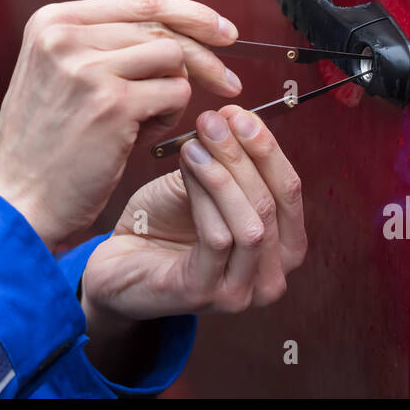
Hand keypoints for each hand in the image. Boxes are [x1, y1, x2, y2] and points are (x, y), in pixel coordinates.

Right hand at [0, 0, 243, 248]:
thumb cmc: (46, 145)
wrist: (17, 199)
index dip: (190, 13)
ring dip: (176, 90)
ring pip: (173, 58)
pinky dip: (171, 115)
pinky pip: (175, 93)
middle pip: (162, 28)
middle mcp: (66, 36)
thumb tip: (180, 31)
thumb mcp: (59, 74)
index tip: (221, 29)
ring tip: (150, 118)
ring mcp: (88, 68)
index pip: (140, 0)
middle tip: (228, 81)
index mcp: (53, 21)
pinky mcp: (112, 104)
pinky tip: (144, 134)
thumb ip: (105, 45)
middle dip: (204, 56)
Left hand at [80, 104, 307, 322]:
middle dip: (245, 156)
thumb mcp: (205, 184)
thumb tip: (236, 116)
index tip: (240, 114)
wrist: (119, 261)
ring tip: (195, 142)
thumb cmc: (165, 224)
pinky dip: (204, 197)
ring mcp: (240, 293)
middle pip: (273, 205)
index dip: (268, 149)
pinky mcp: (204, 295)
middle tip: (214, 121)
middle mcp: (271, 277)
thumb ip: (229, 160)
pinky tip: (187, 167)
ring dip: (224, 175)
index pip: (290, 190)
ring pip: (250, 225)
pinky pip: (218, 240)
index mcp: (282, 248)